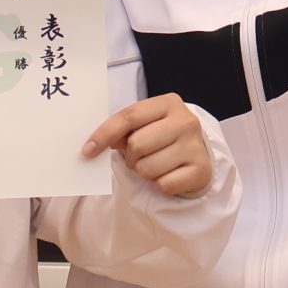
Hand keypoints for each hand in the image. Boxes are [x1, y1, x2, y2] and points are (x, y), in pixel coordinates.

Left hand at [83, 93, 211, 197]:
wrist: (198, 155)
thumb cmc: (163, 137)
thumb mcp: (145, 125)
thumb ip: (123, 129)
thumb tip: (93, 146)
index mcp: (168, 103)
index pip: (128, 116)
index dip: (104, 134)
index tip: (87, 150)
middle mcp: (186, 121)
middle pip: (136, 144)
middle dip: (131, 156)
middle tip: (139, 157)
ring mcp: (195, 146)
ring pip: (148, 168)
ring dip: (145, 171)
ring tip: (156, 164)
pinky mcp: (200, 170)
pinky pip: (163, 184)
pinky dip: (159, 184)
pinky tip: (168, 174)